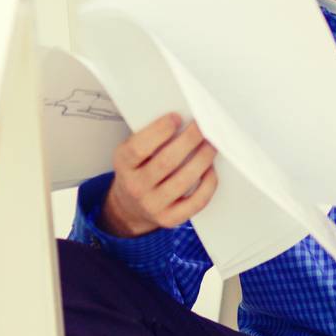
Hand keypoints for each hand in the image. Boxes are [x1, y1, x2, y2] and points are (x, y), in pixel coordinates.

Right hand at [100, 115, 217, 237]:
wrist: (130, 206)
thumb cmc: (139, 167)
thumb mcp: (134, 149)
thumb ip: (152, 136)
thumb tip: (185, 116)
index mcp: (123, 164)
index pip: (139, 147)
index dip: (160, 131)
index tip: (177, 117)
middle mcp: (135, 187)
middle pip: (166, 162)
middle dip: (190, 140)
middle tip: (204, 127)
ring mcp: (152, 205)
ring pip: (183, 180)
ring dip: (203, 159)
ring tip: (212, 144)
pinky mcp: (169, 219)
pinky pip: (195, 202)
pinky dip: (208, 184)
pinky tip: (210, 169)